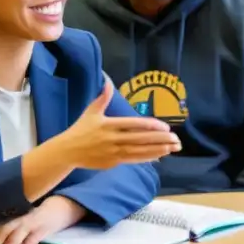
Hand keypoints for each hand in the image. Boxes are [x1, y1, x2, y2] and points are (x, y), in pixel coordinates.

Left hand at [0, 196, 84, 243]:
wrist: (63, 206)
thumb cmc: (38, 219)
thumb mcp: (23, 223)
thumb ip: (9, 231)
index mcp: (14, 219)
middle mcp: (22, 219)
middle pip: (7, 227)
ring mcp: (35, 221)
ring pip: (21, 229)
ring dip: (12, 239)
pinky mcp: (47, 226)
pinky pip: (39, 233)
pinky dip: (32, 240)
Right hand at [51, 76, 181, 169]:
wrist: (67, 151)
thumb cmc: (80, 129)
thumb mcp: (91, 112)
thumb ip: (103, 97)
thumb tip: (107, 80)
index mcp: (109, 124)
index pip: (134, 125)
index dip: (151, 126)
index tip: (165, 127)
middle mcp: (113, 139)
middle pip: (141, 139)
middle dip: (160, 139)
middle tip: (176, 138)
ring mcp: (113, 152)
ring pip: (140, 151)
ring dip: (158, 149)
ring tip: (172, 147)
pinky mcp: (113, 162)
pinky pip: (133, 160)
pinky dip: (147, 158)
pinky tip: (159, 155)